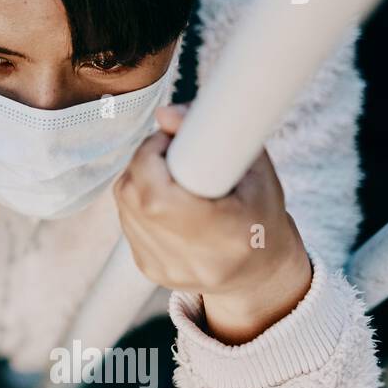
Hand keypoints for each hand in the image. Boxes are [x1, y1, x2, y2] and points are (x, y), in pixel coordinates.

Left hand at [114, 103, 312, 344]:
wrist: (260, 273)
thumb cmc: (262, 216)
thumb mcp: (256, 171)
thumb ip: (216, 136)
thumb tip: (164, 114)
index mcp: (228, 238)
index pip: (156, 197)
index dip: (152, 156)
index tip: (170, 139)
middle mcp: (193, 261)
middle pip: (134, 196)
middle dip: (144, 160)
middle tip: (170, 149)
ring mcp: (166, 269)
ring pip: (124, 205)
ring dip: (138, 178)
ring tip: (171, 174)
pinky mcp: (148, 269)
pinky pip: (126, 219)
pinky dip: (137, 199)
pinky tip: (164, 197)